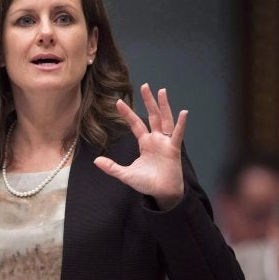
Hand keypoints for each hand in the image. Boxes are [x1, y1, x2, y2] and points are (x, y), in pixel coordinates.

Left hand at [93, 83, 186, 209]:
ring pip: (165, 120)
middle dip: (148, 101)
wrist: (162, 193)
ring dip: (163, 106)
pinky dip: (180, 124)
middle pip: (152, 116)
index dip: (128, 113)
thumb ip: (112, 167)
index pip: (136, 124)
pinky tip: (183, 112)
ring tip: (161, 91)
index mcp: (145, 143)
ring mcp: (165, 143)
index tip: (119, 102)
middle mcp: (156, 139)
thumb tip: (96, 161)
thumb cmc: (147, 183)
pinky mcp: (173, 149)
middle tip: (145, 86)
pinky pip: (177, 134)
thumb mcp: (126, 174)